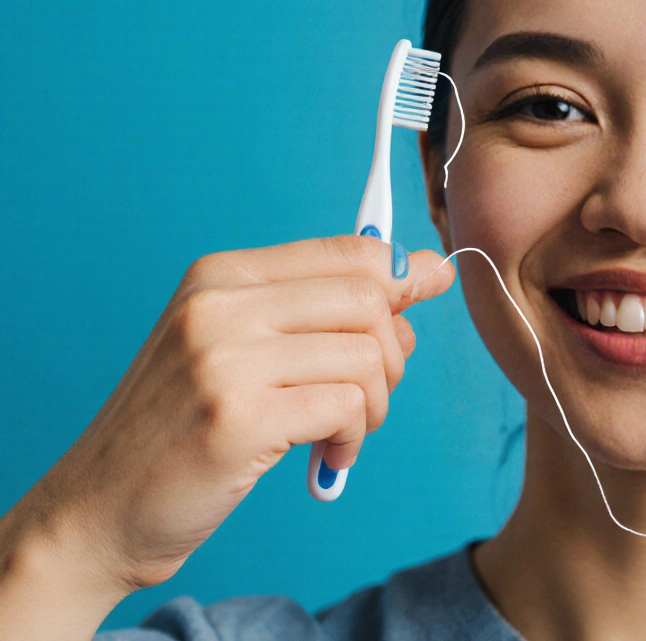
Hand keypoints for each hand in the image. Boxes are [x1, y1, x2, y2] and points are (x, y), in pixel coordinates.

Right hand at [0, 236, 453, 635]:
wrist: (100, 508)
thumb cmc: (184, 429)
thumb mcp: (240, 348)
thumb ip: (320, 311)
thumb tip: (426, 271)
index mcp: (221, 275)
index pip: (347, 251)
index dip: (404, 273)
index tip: (431, 285)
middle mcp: (219, 304)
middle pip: (368, 300)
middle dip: (394, 354)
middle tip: (369, 396)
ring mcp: (225, 358)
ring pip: (368, 357)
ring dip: (375, 406)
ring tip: (341, 432)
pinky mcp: (238, 417)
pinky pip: (347, 406)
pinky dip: (354, 438)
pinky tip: (327, 458)